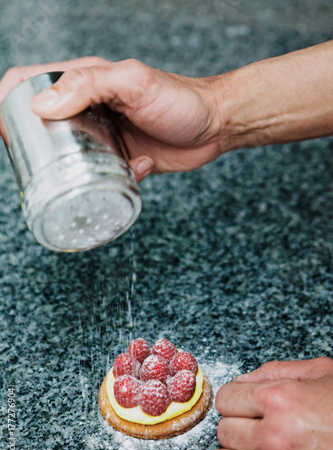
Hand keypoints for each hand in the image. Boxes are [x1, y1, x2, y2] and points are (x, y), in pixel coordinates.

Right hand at [0, 57, 221, 181]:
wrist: (215, 125)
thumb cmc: (179, 99)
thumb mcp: (134, 83)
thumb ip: (90, 85)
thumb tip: (42, 104)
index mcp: (83, 82)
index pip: (28, 84)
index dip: (8, 105)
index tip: (9, 135)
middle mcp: (88, 107)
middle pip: (43, 125)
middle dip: (42, 148)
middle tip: (52, 167)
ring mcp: (103, 134)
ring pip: (71, 155)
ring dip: (80, 171)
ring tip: (99, 174)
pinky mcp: (120, 157)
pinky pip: (102, 173)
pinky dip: (116, 178)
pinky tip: (138, 169)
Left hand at [208, 357, 332, 449]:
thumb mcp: (322, 375)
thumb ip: (276, 372)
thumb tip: (242, 381)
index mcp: (281, 400)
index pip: (226, 398)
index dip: (237, 400)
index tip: (246, 406)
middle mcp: (273, 439)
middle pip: (223, 430)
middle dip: (239, 427)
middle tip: (261, 429)